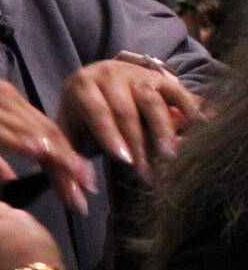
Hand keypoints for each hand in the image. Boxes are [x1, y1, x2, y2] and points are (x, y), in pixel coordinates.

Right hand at [0, 69, 94, 209]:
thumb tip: (11, 192)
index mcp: (7, 103)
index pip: (48, 134)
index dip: (68, 161)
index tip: (81, 190)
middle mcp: (5, 97)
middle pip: (49, 133)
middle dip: (70, 167)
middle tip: (84, 196)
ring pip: (33, 132)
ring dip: (57, 161)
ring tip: (72, 187)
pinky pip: (4, 128)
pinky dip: (26, 142)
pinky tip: (42, 156)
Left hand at [57, 57, 202, 182]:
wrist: (100, 83)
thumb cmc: (82, 116)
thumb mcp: (70, 132)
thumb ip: (69, 159)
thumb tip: (79, 195)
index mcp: (82, 86)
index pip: (97, 111)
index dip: (111, 136)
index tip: (124, 160)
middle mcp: (110, 75)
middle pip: (126, 110)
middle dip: (138, 142)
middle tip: (147, 170)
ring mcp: (137, 74)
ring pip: (152, 101)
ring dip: (163, 130)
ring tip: (170, 156)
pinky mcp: (161, 77)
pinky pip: (177, 92)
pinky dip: (190, 109)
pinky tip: (200, 128)